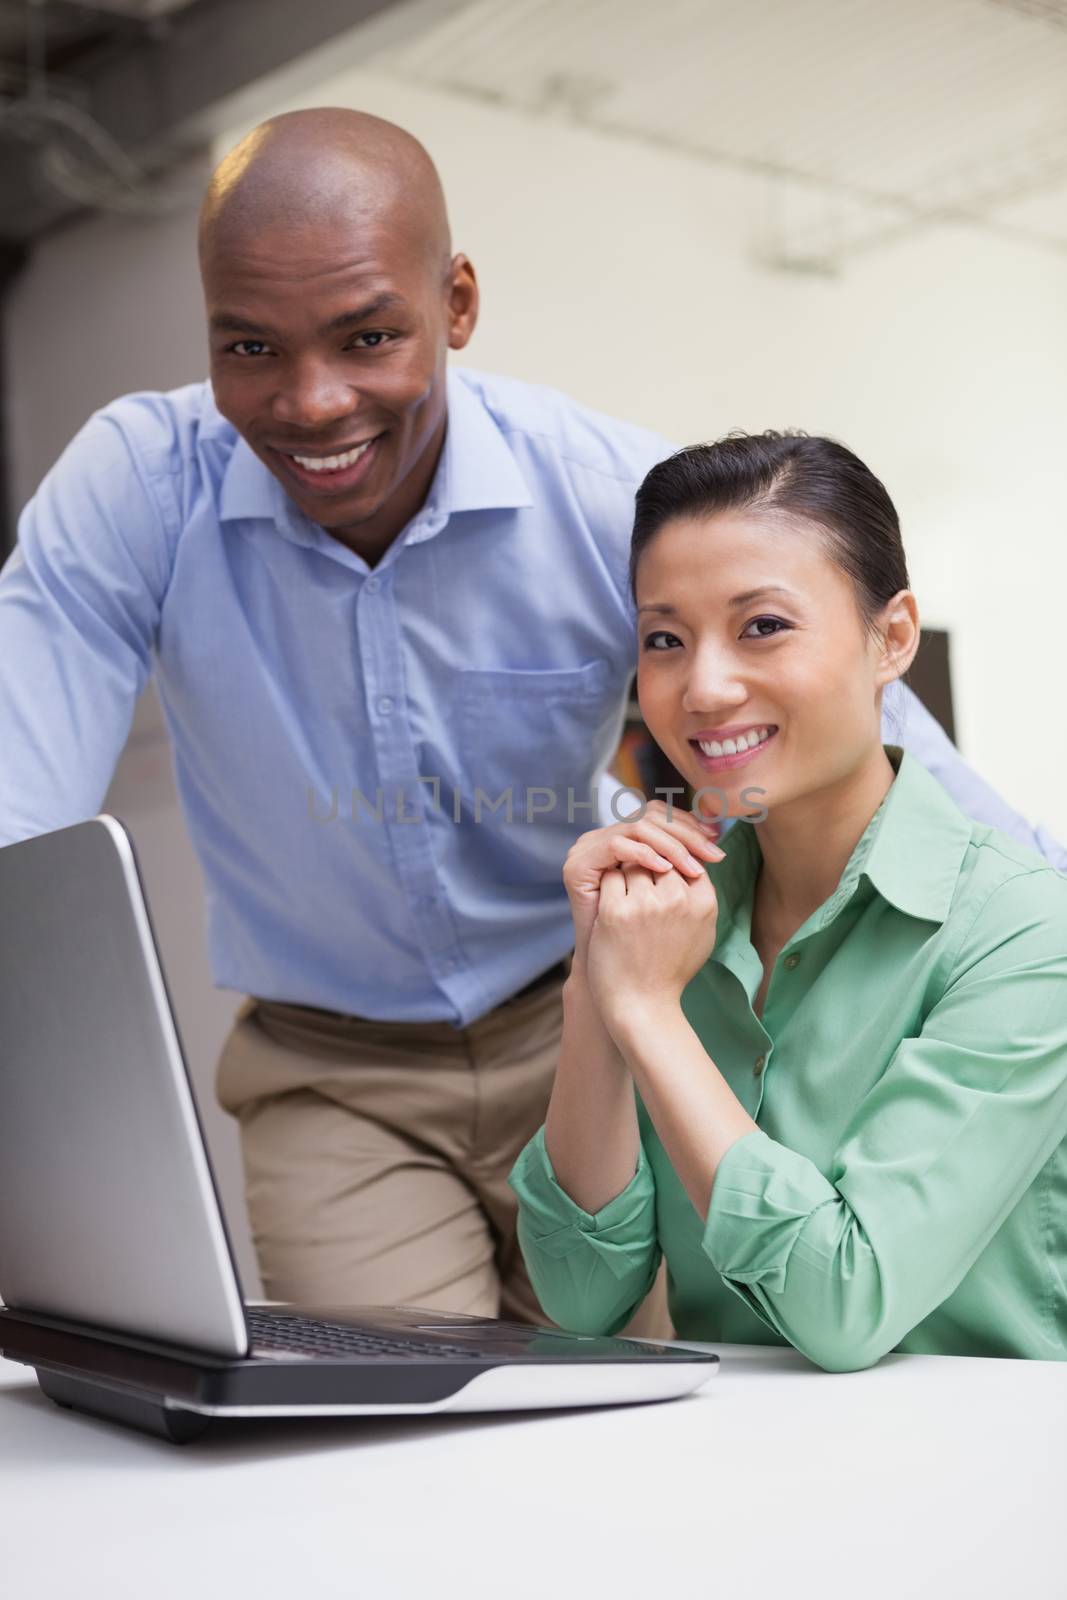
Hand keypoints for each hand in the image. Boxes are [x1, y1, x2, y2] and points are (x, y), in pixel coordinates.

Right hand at [562, 799, 723, 968]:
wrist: (621, 982)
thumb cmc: (649, 943)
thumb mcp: (670, 898)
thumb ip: (683, 871)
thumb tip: (716, 844)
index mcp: (624, 843)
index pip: (660, 815)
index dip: (689, 827)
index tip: (716, 843)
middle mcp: (604, 839)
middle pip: (651, 815)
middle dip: (687, 834)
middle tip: (713, 852)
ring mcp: (587, 850)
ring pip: (637, 826)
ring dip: (670, 844)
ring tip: (692, 866)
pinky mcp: (578, 865)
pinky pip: (617, 845)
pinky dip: (643, 853)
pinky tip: (665, 869)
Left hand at [584, 860, 719, 1030]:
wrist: (642, 1006)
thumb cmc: (670, 971)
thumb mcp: (701, 934)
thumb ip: (700, 899)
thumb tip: (693, 865)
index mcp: (702, 904)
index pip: (688, 860)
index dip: (672, 867)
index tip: (661, 883)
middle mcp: (677, 900)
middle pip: (660, 857)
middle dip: (649, 867)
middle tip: (640, 889)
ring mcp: (645, 904)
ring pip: (634, 862)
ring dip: (627, 874)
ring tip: (626, 899)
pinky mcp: (615, 911)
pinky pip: (611, 877)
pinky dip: (609, 886)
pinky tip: (609, 904)